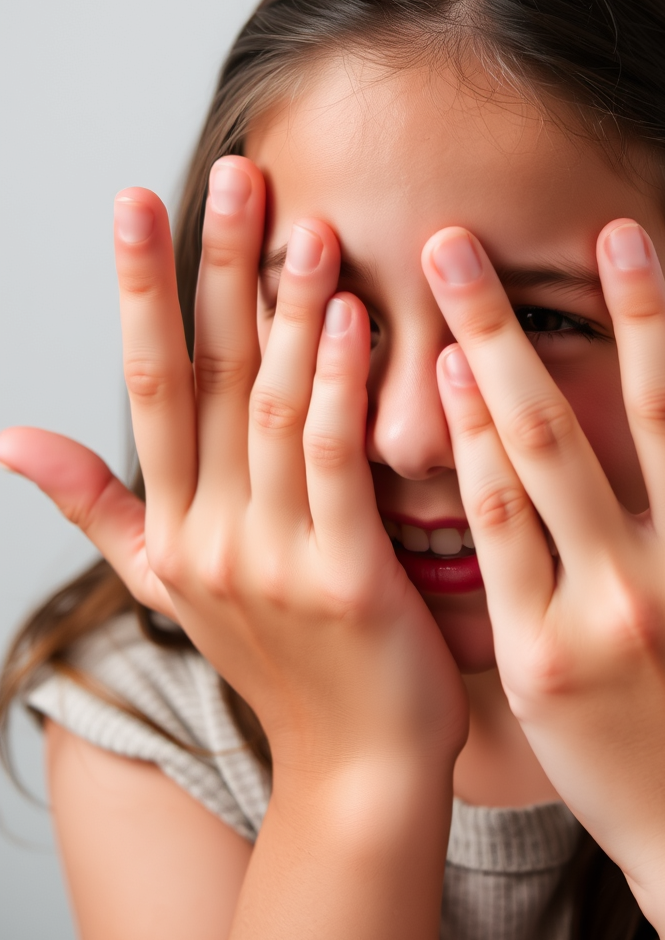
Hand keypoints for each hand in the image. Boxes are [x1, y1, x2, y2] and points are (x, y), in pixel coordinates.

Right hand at [0, 159, 465, 776]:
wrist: (355, 767)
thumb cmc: (279, 662)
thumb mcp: (171, 582)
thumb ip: (99, 505)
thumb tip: (11, 438)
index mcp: (174, 524)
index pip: (150, 384)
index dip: (140, 289)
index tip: (137, 202)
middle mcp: (209, 534)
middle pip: (207, 377)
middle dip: (217, 270)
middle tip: (235, 172)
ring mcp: (271, 558)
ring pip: (270, 407)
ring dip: (283, 311)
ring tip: (301, 223)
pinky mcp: (343, 579)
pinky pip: (335, 464)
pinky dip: (337, 387)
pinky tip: (352, 318)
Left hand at [422, 220, 664, 939]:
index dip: (640, 313)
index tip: (613, 236)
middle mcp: (644, 581)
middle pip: (561, 425)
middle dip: (501, 327)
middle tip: (451, 244)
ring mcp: (580, 626)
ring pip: (509, 485)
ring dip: (463, 395)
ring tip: (424, 321)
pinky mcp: (533, 671)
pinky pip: (488, 561)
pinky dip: (458, 488)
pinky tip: (431, 434)